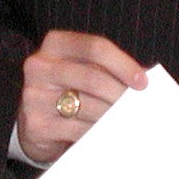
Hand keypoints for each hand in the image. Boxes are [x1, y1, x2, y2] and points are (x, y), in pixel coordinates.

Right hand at [15, 30, 146, 164]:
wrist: (33, 122)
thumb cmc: (69, 90)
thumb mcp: (84, 70)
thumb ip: (109, 69)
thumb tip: (145, 79)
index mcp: (55, 44)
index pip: (95, 47)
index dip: (123, 64)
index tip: (142, 82)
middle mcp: (40, 65)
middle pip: (93, 77)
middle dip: (121, 94)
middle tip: (141, 107)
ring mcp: (34, 95)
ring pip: (87, 105)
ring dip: (114, 116)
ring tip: (131, 121)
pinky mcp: (37, 123)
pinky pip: (78, 129)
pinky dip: (100, 133)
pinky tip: (113, 134)